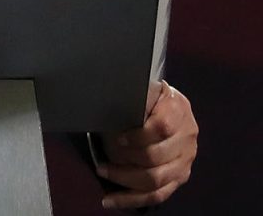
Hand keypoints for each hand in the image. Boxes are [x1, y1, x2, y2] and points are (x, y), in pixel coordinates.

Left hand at [97, 80, 197, 207]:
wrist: (165, 104)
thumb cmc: (145, 96)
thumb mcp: (141, 89)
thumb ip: (131, 99)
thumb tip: (108, 114)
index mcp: (177, 109)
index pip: (161, 127)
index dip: (138, 135)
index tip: (117, 138)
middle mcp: (187, 136)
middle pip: (157, 157)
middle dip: (125, 160)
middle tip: (102, 160)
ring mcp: (186, 159)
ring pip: (156, 179)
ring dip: (125, 179)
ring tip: (103, 172)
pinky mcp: (180, 177)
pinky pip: (158, 194)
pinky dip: (132, 199)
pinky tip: (111, 200)